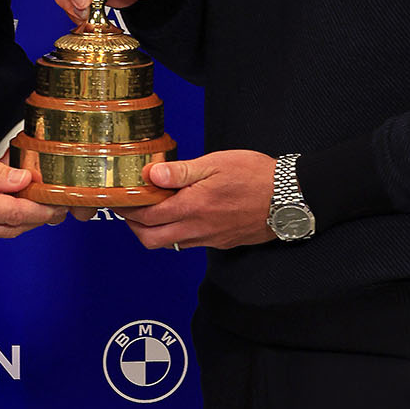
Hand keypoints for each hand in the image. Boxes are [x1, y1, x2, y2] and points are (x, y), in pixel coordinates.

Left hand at [116, 150, 277, 250]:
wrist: (290, 198)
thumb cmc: (255, 175)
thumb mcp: (216, 163)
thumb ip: (181, 172)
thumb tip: (151, 175)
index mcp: (193, 207)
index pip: (147, 216)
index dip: (128, 210)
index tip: (119, 199)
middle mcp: (198, 229)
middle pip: (151, 240)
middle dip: (134, 227)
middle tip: (130, 209)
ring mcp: (210, 239)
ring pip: (170, 244)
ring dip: (154, 231)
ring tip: (152, 211)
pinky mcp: (221, 242)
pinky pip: (190, 244)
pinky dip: (176, 234)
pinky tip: (180, 216)